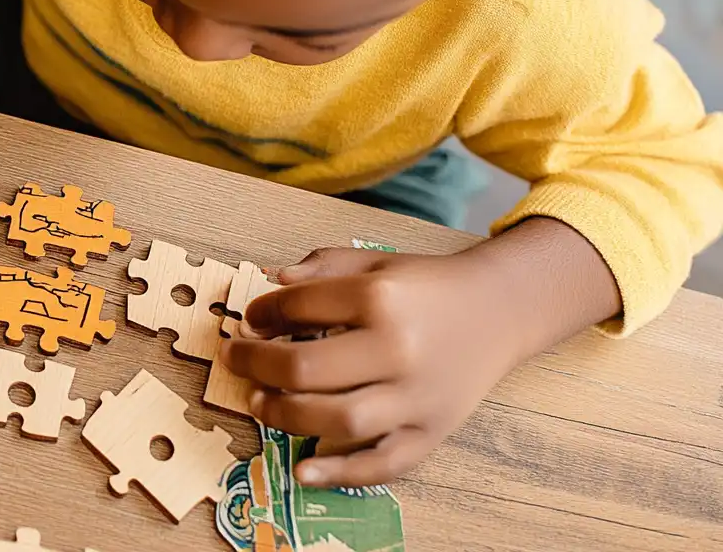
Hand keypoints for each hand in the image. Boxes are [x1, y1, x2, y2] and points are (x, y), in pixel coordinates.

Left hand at [220, 219, 618, 487]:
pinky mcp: (432, 431)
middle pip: (308, 368)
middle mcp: (398, 349)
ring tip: (257, 403)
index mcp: (381, 297)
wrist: (499, 310)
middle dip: (258, 365)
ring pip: (338, 419)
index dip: (263, 314)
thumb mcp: (375, 261)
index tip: (249, 320)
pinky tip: (302, 470)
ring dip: (285, 415)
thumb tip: (271, 283)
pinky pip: (384, 462)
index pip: (300, 309)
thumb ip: (322, 268)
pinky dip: (341, 473)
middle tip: (236, 360)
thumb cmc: (427, 286)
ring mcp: (417, 396)